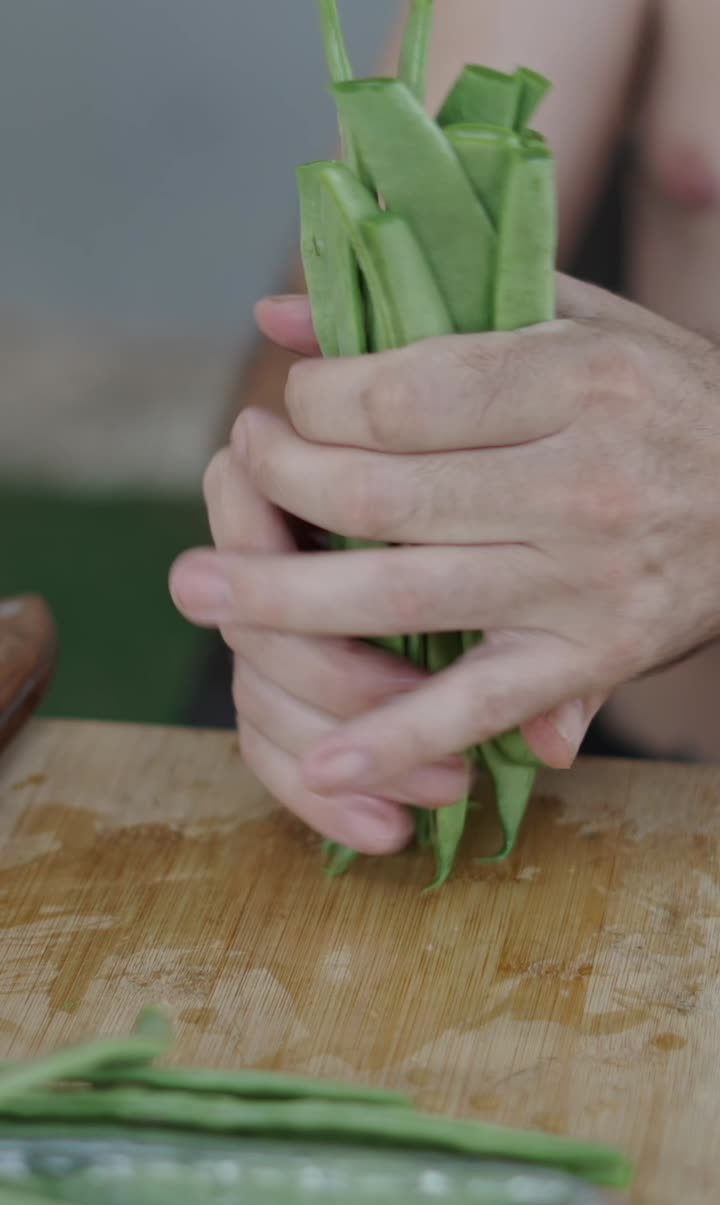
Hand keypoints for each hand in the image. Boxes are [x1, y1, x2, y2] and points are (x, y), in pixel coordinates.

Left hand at [172, 274, 719, 804]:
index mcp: (577, 382)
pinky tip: (320, 760)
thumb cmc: (668, 398)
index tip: (290, 406)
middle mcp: (579, 485)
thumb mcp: (582, 321)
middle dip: (284, 486)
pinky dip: (396, 739)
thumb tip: (277, 308)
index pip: (405, 397)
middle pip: (386, 497)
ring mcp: (582, 583)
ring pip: (406, 600)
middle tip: (232, 471)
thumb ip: (440, 304)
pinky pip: (479, 707)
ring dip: (288, 602)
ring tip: (200, 590)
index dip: (319, 404)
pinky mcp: (590, 660)